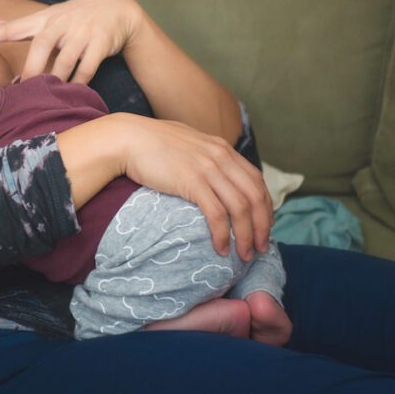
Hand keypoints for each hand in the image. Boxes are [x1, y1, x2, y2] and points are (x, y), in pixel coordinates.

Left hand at [0, 0, 143, 83]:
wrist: (116, 8)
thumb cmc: (74, 16)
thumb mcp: (47, 15)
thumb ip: (19, 23)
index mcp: (43, 19)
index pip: (11, 28)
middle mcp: (60, 24)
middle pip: (40, 45)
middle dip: (32, 70)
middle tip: (22, 91)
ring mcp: (82, 32)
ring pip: (65, 60)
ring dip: (56, 80)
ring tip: (48, 97)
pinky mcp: (101, 42)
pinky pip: (88, 67)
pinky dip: (80, 82)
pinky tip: (73, 93)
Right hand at [116, 114, 272, 259]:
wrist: (128, 139)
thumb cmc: (153, 145)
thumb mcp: (189, 145)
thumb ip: (206, 157)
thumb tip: (214, 176)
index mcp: (223, 149)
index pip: (257, 180)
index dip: (266, 207)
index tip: (264, 227)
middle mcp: (221, 157)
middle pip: (255, 196)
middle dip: (263, 226)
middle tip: (262, 248)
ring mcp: (208, 169)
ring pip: (240, 208)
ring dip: (246, 235)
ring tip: (244, 255)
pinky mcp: (192, 182)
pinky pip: (217, 214)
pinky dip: (223, 235)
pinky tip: (221, 248)